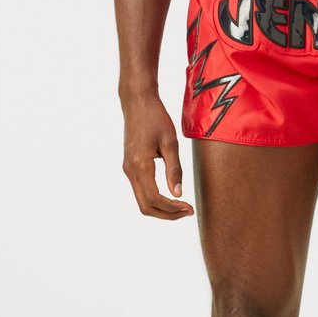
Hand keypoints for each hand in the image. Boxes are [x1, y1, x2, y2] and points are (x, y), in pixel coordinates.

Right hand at [121, 94, 194, 219]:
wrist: (137, 102)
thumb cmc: (156, 118)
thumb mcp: (170, 142)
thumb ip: (174, 170)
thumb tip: (178, 194)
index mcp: (140, 165)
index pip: (155, 199)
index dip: (173, 208)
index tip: (189, 208)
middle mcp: (130, 170)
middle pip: (146, 207)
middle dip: (168, 214)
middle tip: (188, 212)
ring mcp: (128, 169)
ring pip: (142, 201)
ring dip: (162, 209)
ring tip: (182, 207)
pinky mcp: (129, 166)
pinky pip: (141, 191)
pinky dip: (155, 200)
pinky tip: (171, 196)